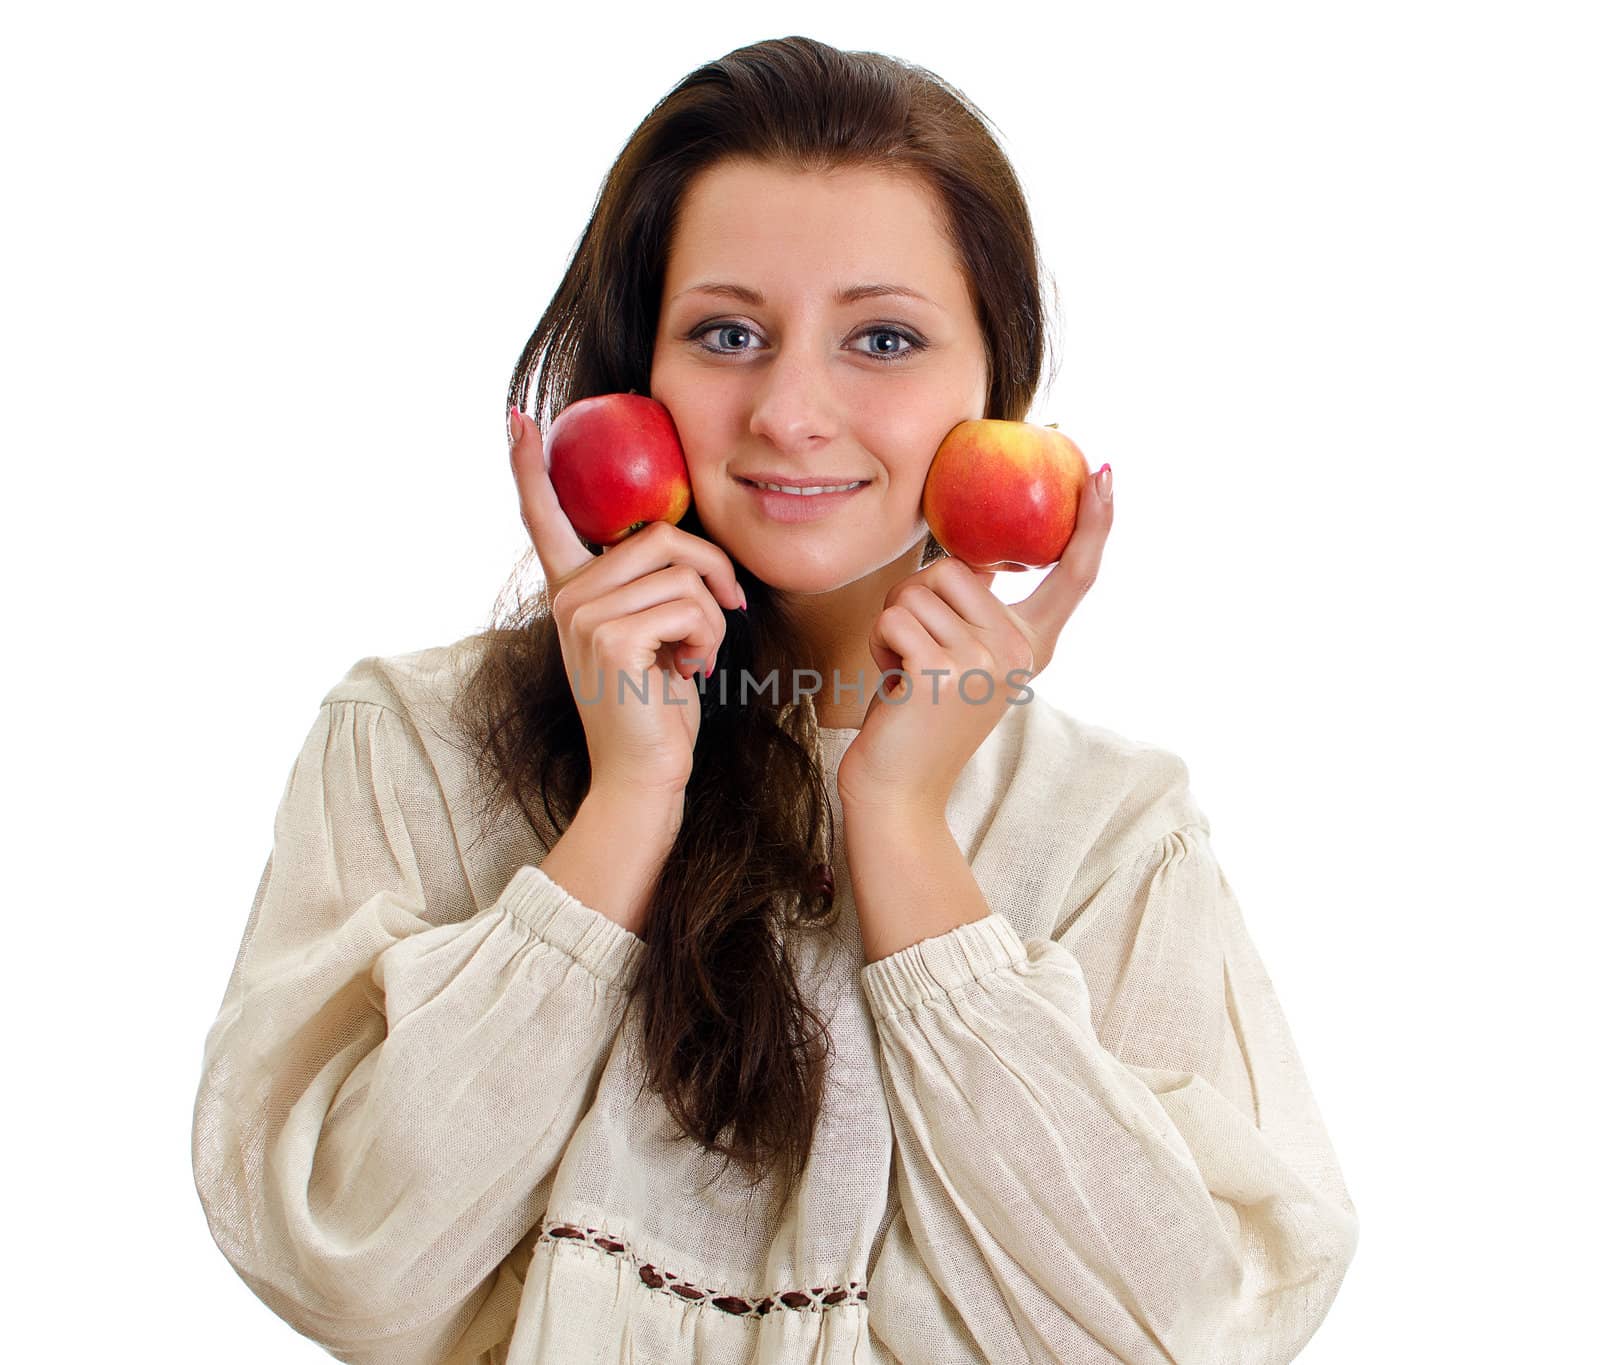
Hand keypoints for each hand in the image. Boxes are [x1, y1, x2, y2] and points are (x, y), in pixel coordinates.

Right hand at [509, 405, 743, 798]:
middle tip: (727, 609)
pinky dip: (708, 637)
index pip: (545, 519)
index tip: (517, 419)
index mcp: (573, 592)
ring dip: (712, 617)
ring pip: (683, 574)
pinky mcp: (609, 637)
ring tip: (695, 655)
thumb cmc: (656, 707)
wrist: (643, 774)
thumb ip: (651, 589)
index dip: (531, 467)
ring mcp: (583, 615)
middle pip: (662, 536)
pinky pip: (688, 605)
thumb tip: (682, 550)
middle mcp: (568, 597)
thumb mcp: (652, 635)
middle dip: (712, 571)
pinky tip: (690, 670)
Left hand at [836, 463, 1113, 817]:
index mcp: (1033, 645)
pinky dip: (878, 644)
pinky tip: (893, 683)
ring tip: (907, 671)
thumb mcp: (964, 658)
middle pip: (955, 568)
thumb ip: (978, 614)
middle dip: (917, 599)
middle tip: (919, 653)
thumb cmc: (919, 716)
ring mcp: (983, 662)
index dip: (1092, 523)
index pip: (1074, 574)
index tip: (1104, 475)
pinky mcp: (940, 672)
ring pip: (916, 590)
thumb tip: (978, 560)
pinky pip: (893, 618)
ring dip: (894, 625)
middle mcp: (1018, 651)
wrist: (899, 789)